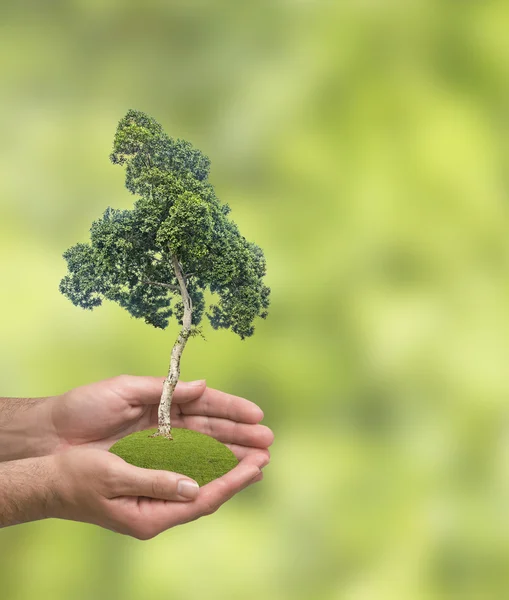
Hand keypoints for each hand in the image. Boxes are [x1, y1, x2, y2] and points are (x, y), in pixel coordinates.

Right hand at [49, 446, 267, 538]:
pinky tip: (220, 448)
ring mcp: (155, 493)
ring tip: (253, 448)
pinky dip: (205, 457)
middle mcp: (158, 507)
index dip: (232, 481)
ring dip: (226, 461)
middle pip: (208, 489)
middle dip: (237, 470)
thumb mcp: (115, 478)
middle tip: (265, 452)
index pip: (203, 499)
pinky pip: (185, 468)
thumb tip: (194, 487)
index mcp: (150, 515)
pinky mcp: (150, 477)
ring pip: (200, 477)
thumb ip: (155, 482)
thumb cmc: (76, 477)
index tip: (257, 465)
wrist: (49, 477)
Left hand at [50, 375, 273, 461]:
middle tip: (268, 442)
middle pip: (212, 430)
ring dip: (231, 455)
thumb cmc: (85, 406)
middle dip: (241, 435)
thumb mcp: (124, 389)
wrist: (53, 436)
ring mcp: (161, 447)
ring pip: (204, 451)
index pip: (206, 404)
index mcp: (164, 401)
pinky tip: (228, 475)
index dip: (233, 409)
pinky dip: (207, 472)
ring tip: (258, 460)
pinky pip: (184, 469)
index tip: (257, 415)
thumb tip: (203, 386)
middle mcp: (168, 424)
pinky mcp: (151, 467)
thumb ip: (165, 389)